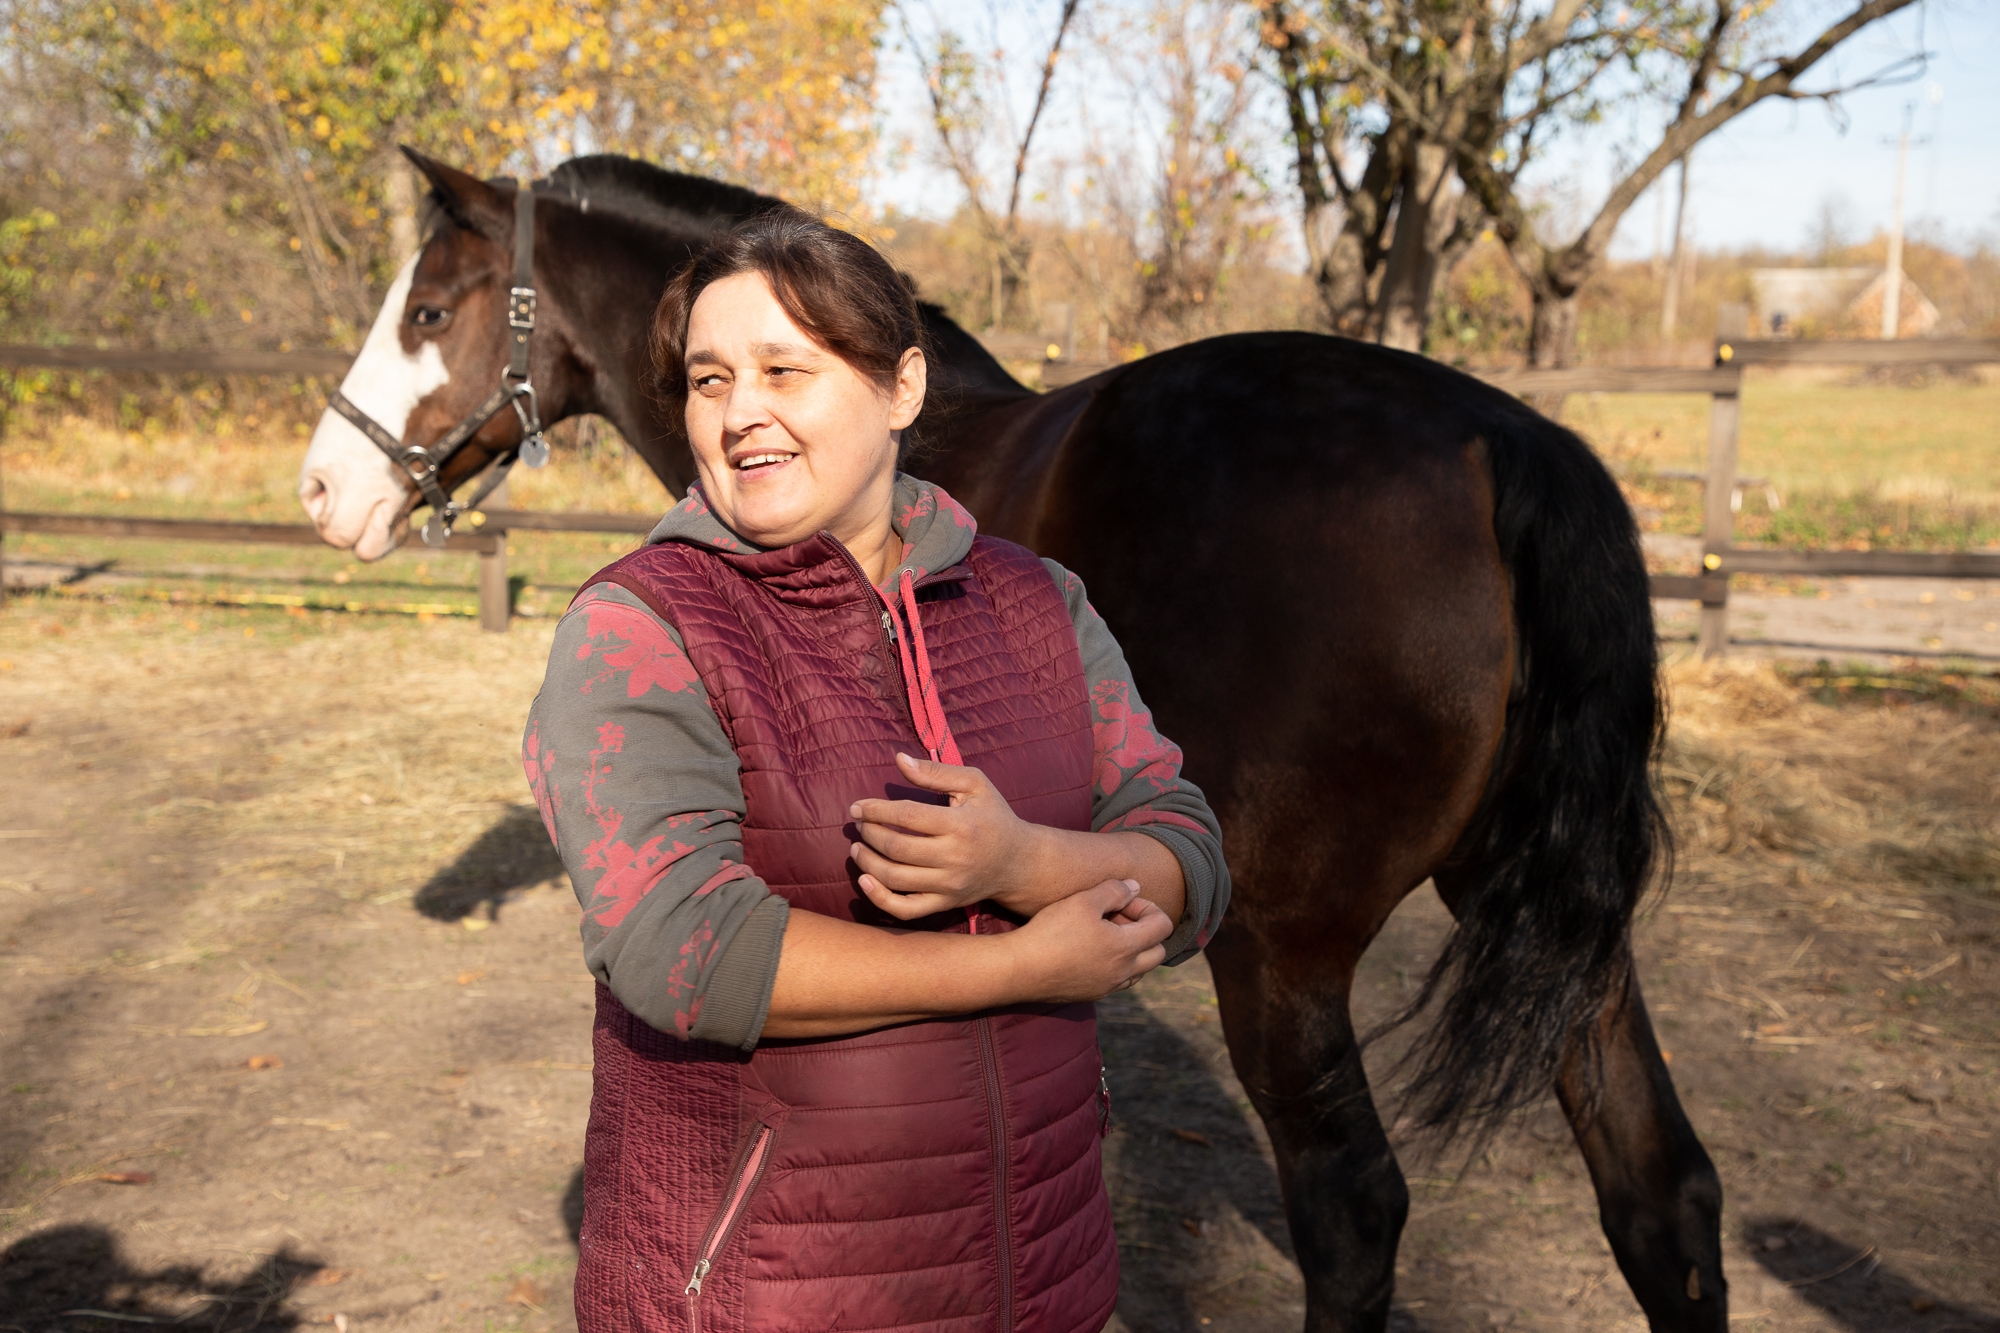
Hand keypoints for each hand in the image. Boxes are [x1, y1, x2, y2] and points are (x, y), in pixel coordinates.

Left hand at [849, 752, 1040, 919]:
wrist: (1017, 862)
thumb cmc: (993, 816)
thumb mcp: (974, 784)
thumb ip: (936, 772)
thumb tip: (898, 760)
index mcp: (961, 825)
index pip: (907, 816)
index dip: (876, 810)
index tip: (857, 807)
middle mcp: (955, 858)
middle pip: (897, 847)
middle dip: (868, 834)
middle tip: (858, 825)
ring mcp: (949, 885)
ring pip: (895, 878)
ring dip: (867, 862)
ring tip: (857, 848)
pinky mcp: (946, 904)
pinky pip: (906, 909)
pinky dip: (880, 898)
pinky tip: (865, 881)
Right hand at [1007, 879, 1172, 1002]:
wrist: (1021, 968)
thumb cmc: (1053, 931)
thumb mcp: (1084, 900)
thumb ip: (1115, 891)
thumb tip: (1135, 887)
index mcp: (1127, 948)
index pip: (1163, 926)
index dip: (1147, 907)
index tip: (1123, 900)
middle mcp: (1124, 972)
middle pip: (1158, 953)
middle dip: (1146, 931)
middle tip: (1118, 917)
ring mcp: (1108, 987)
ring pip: (1139, 970)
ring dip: (1132, 950)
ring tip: (1105, 933)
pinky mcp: (1091, 995)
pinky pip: (1117, 981)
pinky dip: (1115, 965)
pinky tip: (1089, 950)